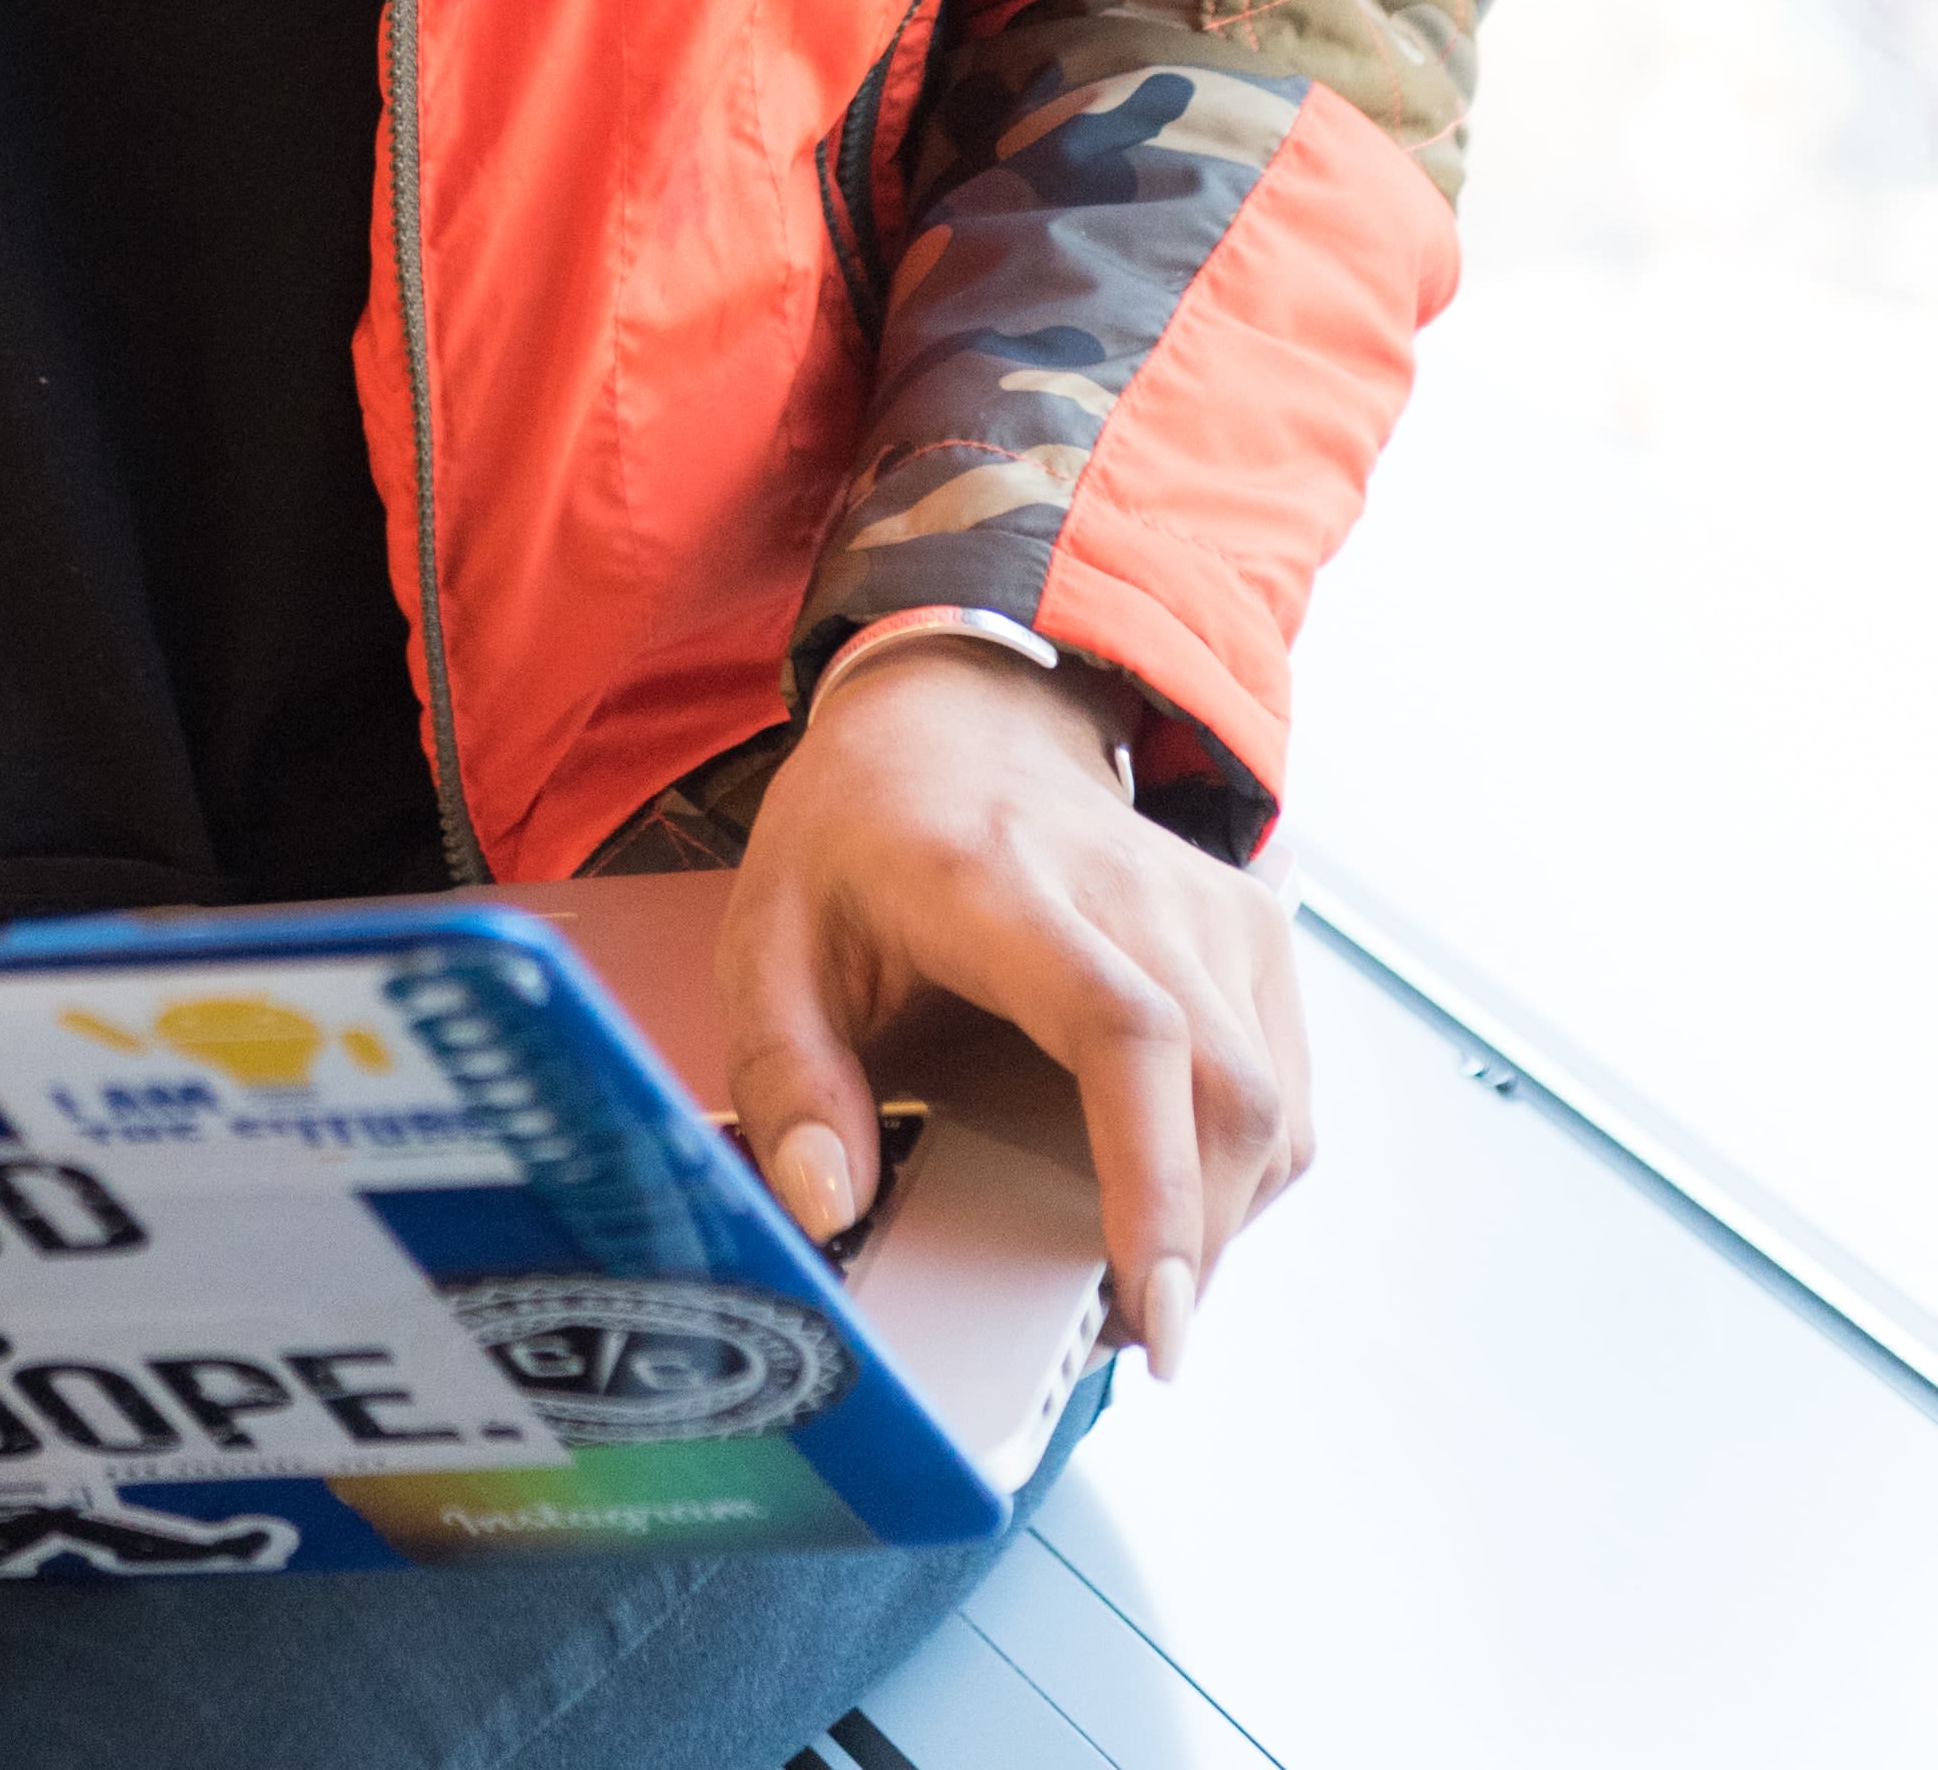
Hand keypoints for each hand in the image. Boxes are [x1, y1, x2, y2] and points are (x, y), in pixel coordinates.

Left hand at [717, 643, 1313, 1378]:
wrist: (951, 719)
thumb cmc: (855, 841)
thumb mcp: (765, 942)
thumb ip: (785, 1078)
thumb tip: (829, 1207)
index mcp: (1000, 882)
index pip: (1126, 1032)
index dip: (1154, 1184)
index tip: (1148, 1310)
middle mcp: (1131, 884)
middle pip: (1229, 1092)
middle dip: (1193, 1246)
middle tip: (1109, 1333)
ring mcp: (1209, 901)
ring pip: (1277, 1107)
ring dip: (1218, 1222)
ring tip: (1124, 1270)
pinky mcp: (1253, 927)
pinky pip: (1286, 1091)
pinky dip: (1241, 1174)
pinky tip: (1162, 1193)